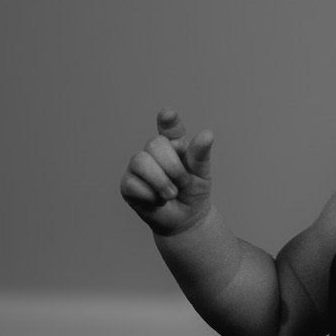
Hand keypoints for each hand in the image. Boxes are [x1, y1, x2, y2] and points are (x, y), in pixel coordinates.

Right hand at [120, 107, 214, 234]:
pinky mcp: (128, 184)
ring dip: (160, 181)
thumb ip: (201, 156)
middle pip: (154, 144)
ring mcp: (138, 167)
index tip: (167, 114)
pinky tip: (157, 201)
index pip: (170, 129)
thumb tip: (206, 134)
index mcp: (174, 145)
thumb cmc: (193, 193)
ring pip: (140, 160)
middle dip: (172, 167)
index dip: (168, 121)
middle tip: (183, 183)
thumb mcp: (202, 175)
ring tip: (171, 194)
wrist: (185, 220)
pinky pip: (132, 183)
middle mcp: (154, 152)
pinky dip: (150, 195)